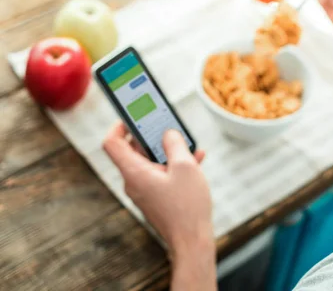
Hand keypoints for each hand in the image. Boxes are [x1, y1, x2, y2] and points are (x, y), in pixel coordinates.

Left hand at [102, 123, 215, 290]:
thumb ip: (175, 144)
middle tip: (165, 122)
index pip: (112, 143)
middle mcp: (134, 181)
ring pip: (151, 162)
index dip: (119, 124)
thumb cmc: (187, 206)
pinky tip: (195, 158)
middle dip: (151, 134)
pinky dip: (174, 164)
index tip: (133, 115)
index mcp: (134, 172)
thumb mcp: (185, 167)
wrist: (192, 242)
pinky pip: (161, 174)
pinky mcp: (157, 198)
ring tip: (187, 141)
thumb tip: (168, 133)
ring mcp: (145, 191)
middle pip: (134, 150)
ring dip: (168, 149)